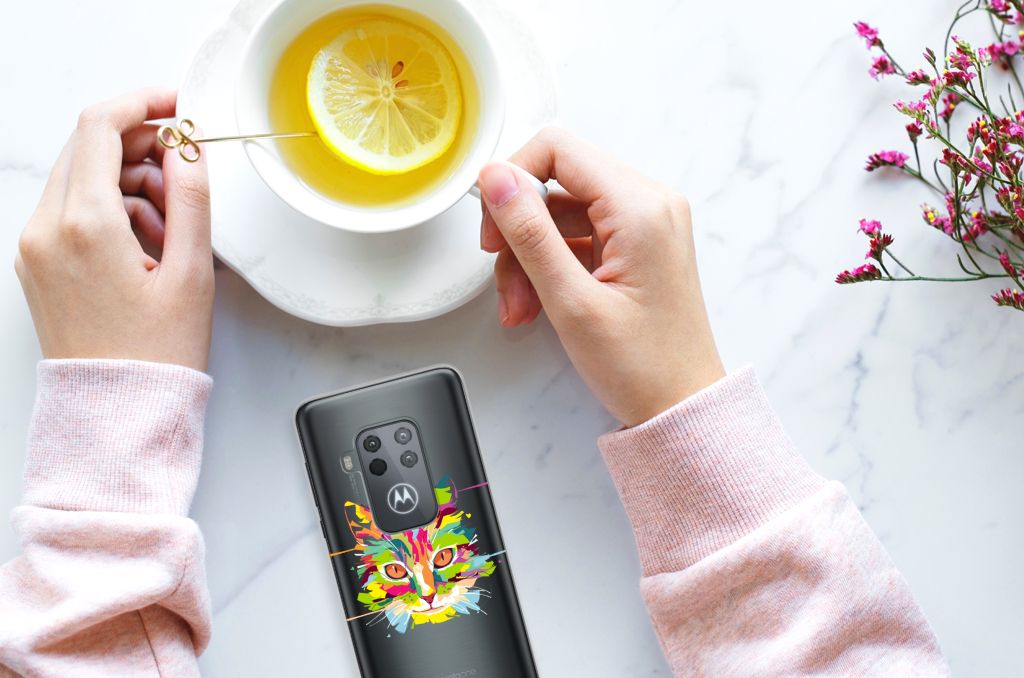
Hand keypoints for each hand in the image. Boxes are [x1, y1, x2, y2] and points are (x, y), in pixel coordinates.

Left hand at [15, 88, 213, 371]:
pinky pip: (72, 210)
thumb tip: (188, 148)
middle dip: (141, 147)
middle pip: (88, 147)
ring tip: (172, 228)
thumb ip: (191, 198)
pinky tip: (147, 244)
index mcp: (85, 225)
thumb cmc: (155, 354)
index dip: (143, 103)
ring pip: (82, 178)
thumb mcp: (191, 272)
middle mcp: (47, 229)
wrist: (117, 411)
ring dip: (129, 182)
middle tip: (184, 173)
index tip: (176, 105)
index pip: (101, 127)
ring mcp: (36, 246)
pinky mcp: (37, 262)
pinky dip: (110, 209)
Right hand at [478, 128, 723, 426]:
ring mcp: (645, 224)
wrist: (682, 407)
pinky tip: (538, 305)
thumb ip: (529, 233)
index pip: (558, 149)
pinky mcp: (637, 245)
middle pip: (557, 182)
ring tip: (520, 307)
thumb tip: (496, 178)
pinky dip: (550, 266)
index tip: (493, 225)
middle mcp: (649, 204)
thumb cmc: (642, 366)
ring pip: (561, 213)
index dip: (513, 179)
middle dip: (519, 230)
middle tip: (503, 276)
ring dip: (529, 257)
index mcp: (641, 207)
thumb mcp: (571, 301)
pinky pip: (578, 236)